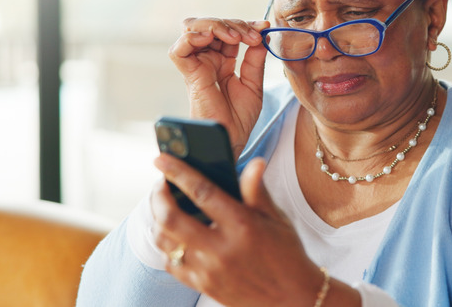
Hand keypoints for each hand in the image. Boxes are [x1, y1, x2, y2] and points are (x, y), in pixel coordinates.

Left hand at [150, 154, 322, 306]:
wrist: (293, 298)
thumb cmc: (287, 254)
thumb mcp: (277, 218)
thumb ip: (257, 191)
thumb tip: (254, 162)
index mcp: (242, 226)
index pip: (202, 192)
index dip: (177, 172)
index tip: (161, 159)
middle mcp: (221, 249)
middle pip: (171, 218)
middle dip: (158, 196)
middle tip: (160, 185)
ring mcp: (209, 270)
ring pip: (165, 241)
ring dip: (158, 220)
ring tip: (165, 207)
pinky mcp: (203, 286)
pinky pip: (171, 264)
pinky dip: (167, 247)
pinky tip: (175, 236)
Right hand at [169, 18, 268, 157]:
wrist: (232, 139)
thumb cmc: (240, 118)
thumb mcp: (254, 83)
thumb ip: (255, 59)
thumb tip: (262, 35)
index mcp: (222, 60)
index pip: (228, 30)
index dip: (245, 25)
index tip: (264, 26)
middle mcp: (206, 59)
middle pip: (210, 24)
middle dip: (233, 23)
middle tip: (252, 35)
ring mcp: (196, 65)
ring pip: (193, 28)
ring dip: (216, 25)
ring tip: (236, 36)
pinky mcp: (188, 74)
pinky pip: (179, 48)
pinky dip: (194, 36)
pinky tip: (215, 38)